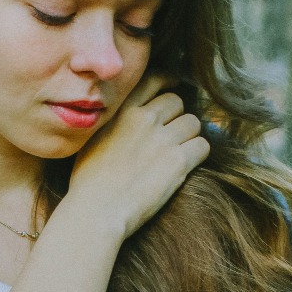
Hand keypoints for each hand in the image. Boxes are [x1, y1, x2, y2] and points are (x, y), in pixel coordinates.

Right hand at [64, 72, 209, 241]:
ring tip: (178, 153)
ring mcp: (162, 139)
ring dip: (189, 136)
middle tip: (171, 136)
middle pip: (177, 102)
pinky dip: (198, 155)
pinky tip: (186, 166)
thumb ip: (113, 123)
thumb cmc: (88, 183)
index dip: (168, 83)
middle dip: (176, 117)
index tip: (173, 87)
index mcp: (121, 110)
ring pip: (193, 123)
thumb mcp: (91, 140)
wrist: (96, 211)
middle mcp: (143, 118)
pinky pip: (202, 146)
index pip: (154, 80)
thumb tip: (127, 122)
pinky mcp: (177, 161)